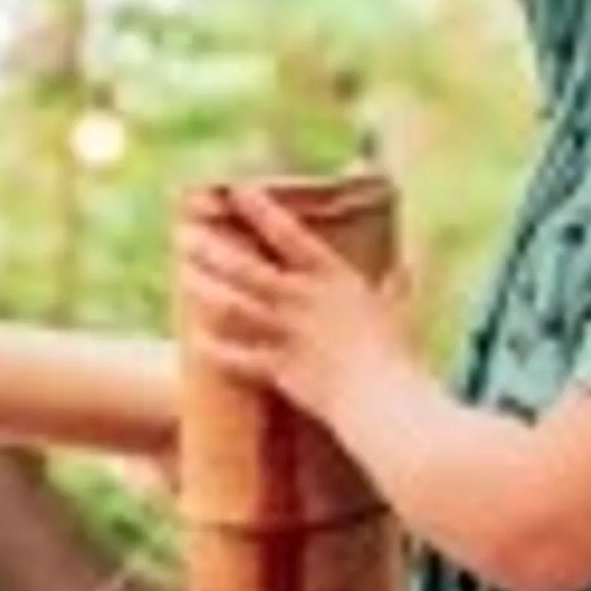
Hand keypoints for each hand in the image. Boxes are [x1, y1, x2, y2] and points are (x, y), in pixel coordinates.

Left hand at [179, 184, 417, 438]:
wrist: (386, 400)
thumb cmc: (399, 354)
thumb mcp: (398, 309)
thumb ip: (397, 285)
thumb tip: (408, 267)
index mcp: (332, 278)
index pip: (289, 234)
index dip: (260, 210)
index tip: (234, 189)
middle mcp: (304, 300)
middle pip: (245, 268)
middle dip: (210, 248)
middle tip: (182, 233)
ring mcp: (288, 334)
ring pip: (233, 306)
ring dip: (203, 290)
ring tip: (181, 275)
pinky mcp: (280, 369)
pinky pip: (239, 358)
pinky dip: (216, 350)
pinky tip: (195, 340)